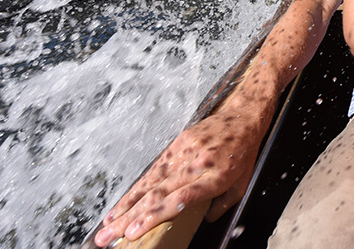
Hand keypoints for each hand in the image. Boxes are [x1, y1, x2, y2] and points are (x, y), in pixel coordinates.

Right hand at [93, 106, 265, 245]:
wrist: (243, 117)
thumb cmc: (244, 153)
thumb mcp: (243, 184)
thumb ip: (222, 205)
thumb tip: (204, 220)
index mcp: (215, 177)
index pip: (180, 200)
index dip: (155, 216)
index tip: (134, 232)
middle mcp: (196, 164)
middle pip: (158, 194)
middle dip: (129, 218)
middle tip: (108, 236)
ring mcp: (185, 152)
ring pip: (151, 182)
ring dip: (126, 204)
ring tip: (108, 223)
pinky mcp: (178, 143)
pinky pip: (155, 168)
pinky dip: (137, 186)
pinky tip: (123, 201)